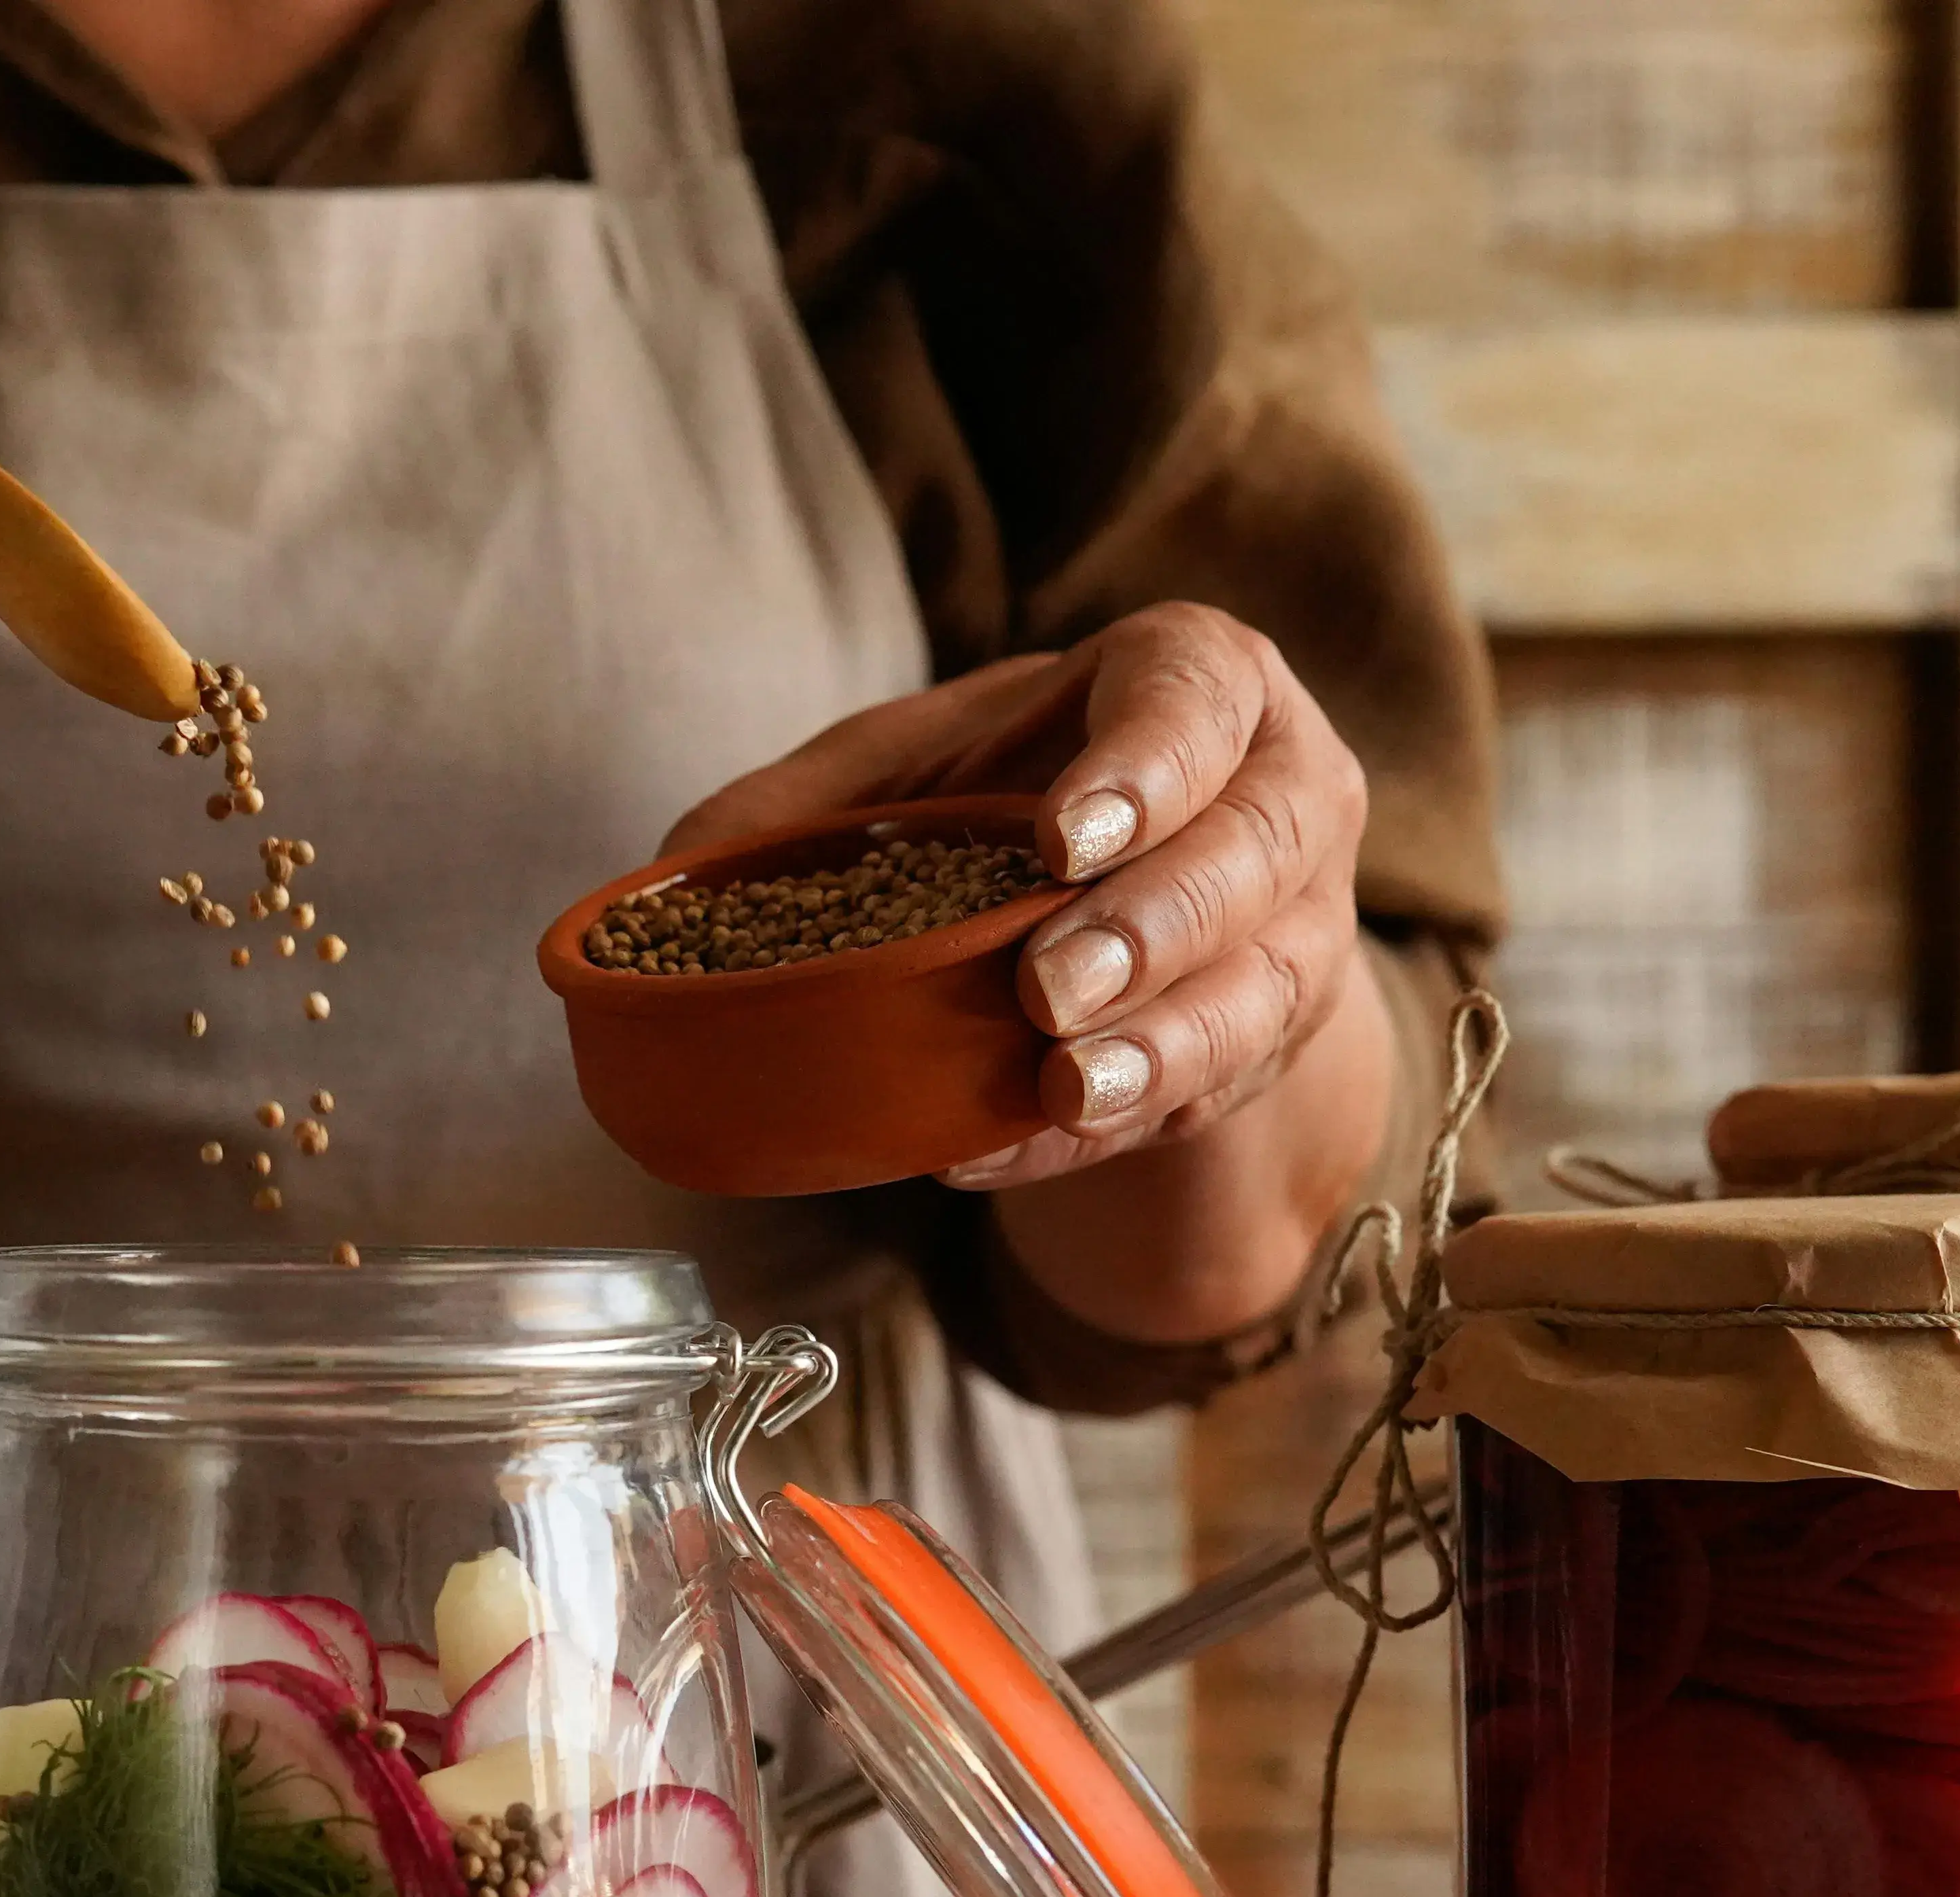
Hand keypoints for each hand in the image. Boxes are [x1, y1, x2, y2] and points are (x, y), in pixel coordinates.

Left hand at [663, 604, 1378, 1187]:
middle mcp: (1281, 791)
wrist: (1111, 898)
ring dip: (1159, 1049)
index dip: (1146, 765)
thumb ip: (791, 812)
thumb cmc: (1000, 804)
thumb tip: (661, 881)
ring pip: (1259, 989)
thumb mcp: (897, 778)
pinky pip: (1204, 1097)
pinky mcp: (1272, 1040)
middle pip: (1249, 854)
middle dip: (1152, 926)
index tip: (1067, 836)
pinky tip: (1005, 1151)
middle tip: (1048, 988)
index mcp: (1196, 682)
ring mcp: (1298, 923)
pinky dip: (1098, 1135)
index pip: (1198, 695)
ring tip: (1062, 1087)